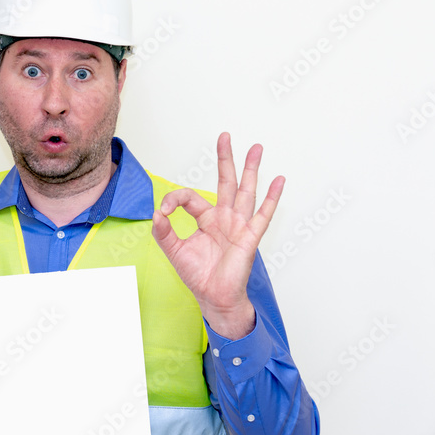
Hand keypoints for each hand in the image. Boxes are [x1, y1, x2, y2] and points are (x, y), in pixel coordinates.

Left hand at [152, 132, 283, 338]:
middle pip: (226, 182)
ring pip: (245, 191)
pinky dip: (272, 198)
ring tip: (256, 148)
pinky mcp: (249, 237)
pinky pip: (263, 215)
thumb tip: (156, 213)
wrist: (214, 297)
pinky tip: (279, 181)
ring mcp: (238, 225)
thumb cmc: (198, 275)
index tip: (163, 210)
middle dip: (226, 159)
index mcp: (206, 219)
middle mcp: (224, 218)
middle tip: (225, 136)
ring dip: (251, 169)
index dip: (174, 199)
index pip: (190, 197)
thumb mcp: (174, 252)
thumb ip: (163, 232)